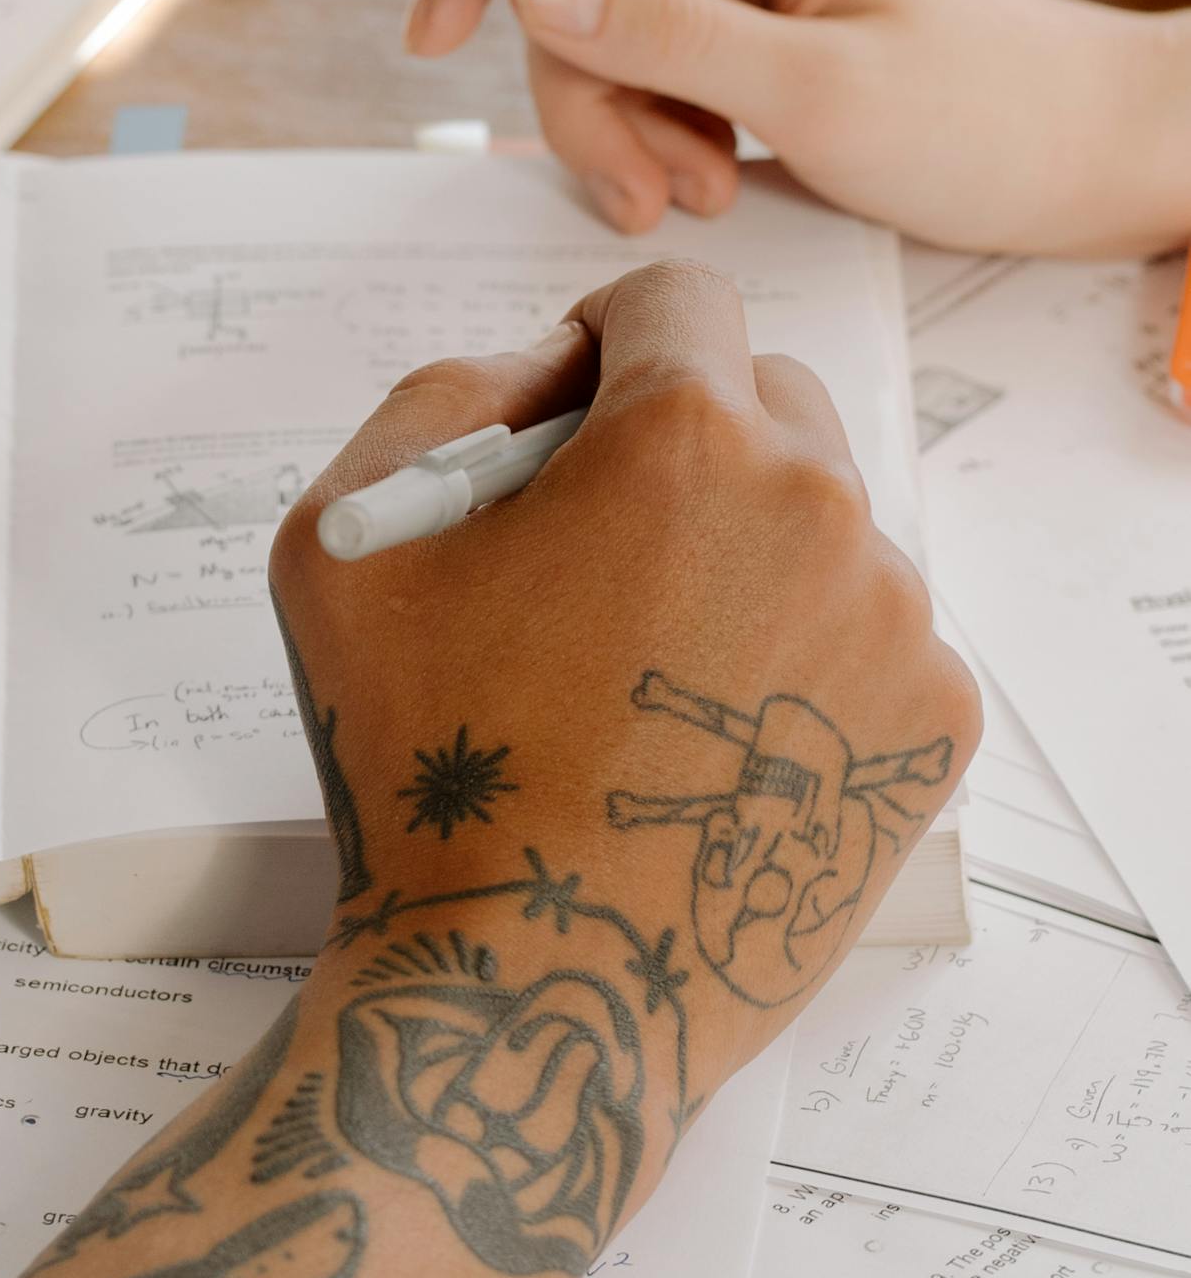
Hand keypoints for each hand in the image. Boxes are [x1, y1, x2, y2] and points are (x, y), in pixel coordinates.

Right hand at [0, 265, 979, 1277]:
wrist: (521, 978)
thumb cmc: (418, 757)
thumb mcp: (345, 535)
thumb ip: (446, 396)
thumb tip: (556, 367)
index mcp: (682, 435)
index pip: (678, 299)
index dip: (607, 337)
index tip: (572, 410)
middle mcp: (817, 503)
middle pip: (765, 396)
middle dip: (682, 435)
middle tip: (599, 547)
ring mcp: (891, 617)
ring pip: (824, 515)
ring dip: (745, 545)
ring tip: (652, 658)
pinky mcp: (931, 720)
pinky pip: (870, 626)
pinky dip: (801, 646)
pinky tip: (716, 725)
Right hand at [405, 0, 1190, 256]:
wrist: (1078, 159)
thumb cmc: (986, 113)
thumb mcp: (815, 90)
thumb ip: (665, 35)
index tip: (430, 39)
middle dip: (587, 94)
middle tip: (646, 194)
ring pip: (595, 39)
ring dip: (626, 133)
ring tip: (707, 196)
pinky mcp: (739, 26)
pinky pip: (643, 75)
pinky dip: (659, 142)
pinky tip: (721, 185)